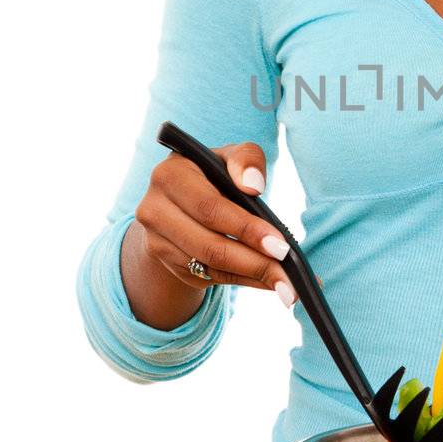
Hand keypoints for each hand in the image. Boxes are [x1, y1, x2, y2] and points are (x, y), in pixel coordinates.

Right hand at [133, 141, 296, 305]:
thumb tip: (253, 185)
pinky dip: (243, 281)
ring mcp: (157, 240)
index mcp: (170, 175)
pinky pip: (209, 277)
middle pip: (209, 245)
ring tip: (286, 285)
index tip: (280, 245)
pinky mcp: (167, 263)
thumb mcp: (230, 157)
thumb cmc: (214, 174)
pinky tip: (268, 283)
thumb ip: (246, 159)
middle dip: (254, 261)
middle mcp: (154, 209)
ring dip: (252, 277)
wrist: (180, 201)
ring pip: (210, 266)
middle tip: (288, 274)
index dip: (246, 229)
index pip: (210, 208)